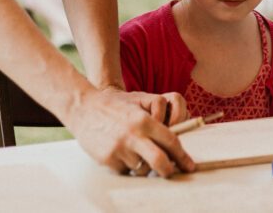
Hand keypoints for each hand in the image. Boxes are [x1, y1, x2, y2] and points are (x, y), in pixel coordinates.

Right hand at [63, 87, 194, 177]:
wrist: (83, 107)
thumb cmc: (115, 105)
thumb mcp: (139, 101)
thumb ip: (158, 118)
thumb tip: (173, 141)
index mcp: (144, 120)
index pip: (171, 141)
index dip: (182, 156)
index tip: (189, 165)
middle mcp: (133, 135)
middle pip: (160, 161)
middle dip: (169, 170)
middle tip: (171, 172)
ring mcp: (119, 148)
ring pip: (142, 168)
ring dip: (143, 165)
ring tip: (136, 152)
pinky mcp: (107, 159)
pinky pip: (125, 170)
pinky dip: (127, 165)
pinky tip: (121, 152)